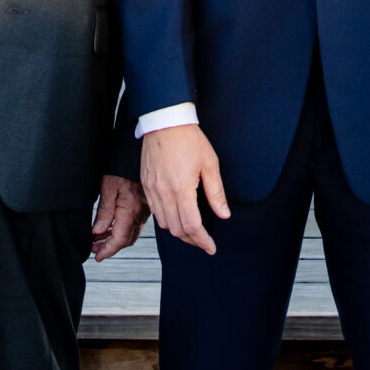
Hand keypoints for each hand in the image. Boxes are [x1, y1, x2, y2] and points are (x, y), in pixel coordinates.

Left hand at [90, 173, 148, 261]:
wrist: (137, 155)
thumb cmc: (122, 166)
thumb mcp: (108, 187)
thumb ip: (104, 212)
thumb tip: (97, 232)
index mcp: (130, 211)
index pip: (119, 239)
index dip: (107, 250)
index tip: (97, 256)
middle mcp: (140, 214)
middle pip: (126, 239)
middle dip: (109, 247)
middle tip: (94, 249)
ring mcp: (144, 210)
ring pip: (130, 232)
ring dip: (114, 238)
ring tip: (98, 239)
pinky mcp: (145, 205)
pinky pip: (134, 224)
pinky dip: (121, 229)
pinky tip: (110, 226)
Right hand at [139, 123, 230, 256]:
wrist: (165, 122)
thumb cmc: (189, 139)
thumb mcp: (210, 164)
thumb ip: (216, 193)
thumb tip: (224, 215)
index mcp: (182, 189)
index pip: (192, 226)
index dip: (203, 241)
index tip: (211, 247)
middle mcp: (164, 192)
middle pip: (177, 230)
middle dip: (192, 240)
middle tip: (204, 241)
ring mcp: (152, 190)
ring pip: (164, 224)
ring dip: (179, 232)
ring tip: (192, 232)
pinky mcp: (145, 185)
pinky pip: (155, 212)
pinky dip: (166, 220)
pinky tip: (177, 216)